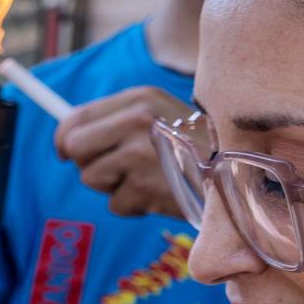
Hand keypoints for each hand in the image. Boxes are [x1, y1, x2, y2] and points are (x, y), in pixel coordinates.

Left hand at [52, 87, 191, 219]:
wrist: (240, 174)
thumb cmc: (192, 146)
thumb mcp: (159, 116)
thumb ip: (115, 122)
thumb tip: (64, 141)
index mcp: (139, 99)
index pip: (75, 119)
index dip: (63, 139)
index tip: (64, 151)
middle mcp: (137, 121)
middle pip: (75, 149)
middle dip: (88, 163)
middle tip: (115, 168)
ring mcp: (141, 155)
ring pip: (91, 179)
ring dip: (114, 186)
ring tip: (146, 178)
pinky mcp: (146, 188)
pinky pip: (115, 204)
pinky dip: (133, 205)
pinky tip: (158, 193)